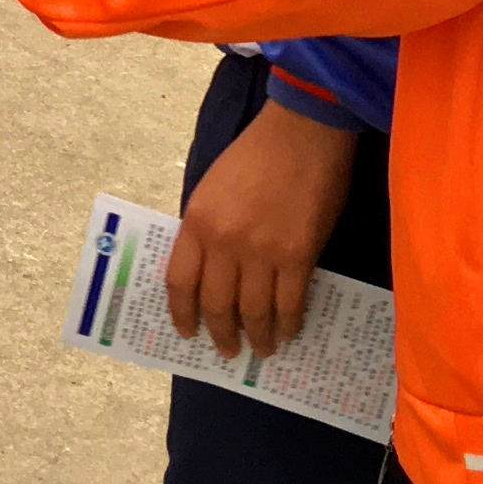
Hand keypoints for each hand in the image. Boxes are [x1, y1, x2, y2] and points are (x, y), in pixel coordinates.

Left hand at [164, 99, 360, 358]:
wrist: (303, 132)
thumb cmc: (256, 154)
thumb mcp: (212, 188)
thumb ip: (206, 229)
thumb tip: (209, 272)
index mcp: (197, 221)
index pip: (179, 282)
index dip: (182, 314)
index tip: (188, 333)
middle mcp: (224, 241)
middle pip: (216, 304)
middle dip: (222, 334)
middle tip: (228, 351)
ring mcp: (261, 251)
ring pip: (254, 312)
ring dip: (258, 337)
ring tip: (263, 350)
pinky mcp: (298, 256)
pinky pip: (290, 304)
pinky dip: (289, 324)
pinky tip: (289, 332)